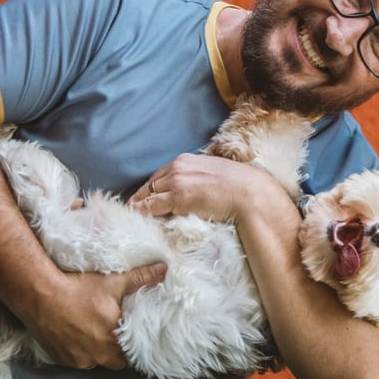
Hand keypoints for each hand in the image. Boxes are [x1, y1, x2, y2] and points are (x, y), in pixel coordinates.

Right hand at [19, 262, 166, 369]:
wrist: (40, 294)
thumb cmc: (78, 289)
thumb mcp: (113, 281)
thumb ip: (141, 278)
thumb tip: (164, 268)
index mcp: (114, 340)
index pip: (132, 353)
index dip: (131, 344)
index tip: (128, 335)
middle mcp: (98, 355)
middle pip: (115, 361)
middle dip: (115, 350)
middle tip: (111, 332)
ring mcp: (78, 359)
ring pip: (94, 361)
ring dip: (95, 351)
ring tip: (91, 332)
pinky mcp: (61, 359)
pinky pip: (75, 361)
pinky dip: (77, 351)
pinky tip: (74, 335)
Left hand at [128, 153, 284, 220]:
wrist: (249, 193)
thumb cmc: (239, 186)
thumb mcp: (215, 175)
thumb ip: (201, 178)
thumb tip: (198, 190)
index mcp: (187, 160)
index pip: (160, 175)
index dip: (151, 189)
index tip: (144, 199)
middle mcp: (178, 167)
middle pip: (150, 184)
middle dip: (140, 197)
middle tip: (131, 209)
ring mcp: (177, 181)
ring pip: (147, 194)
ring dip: (137, 206)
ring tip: (129, 216)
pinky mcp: (178, 197)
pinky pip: (151, 206)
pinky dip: (140, 212)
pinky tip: (134, 218)